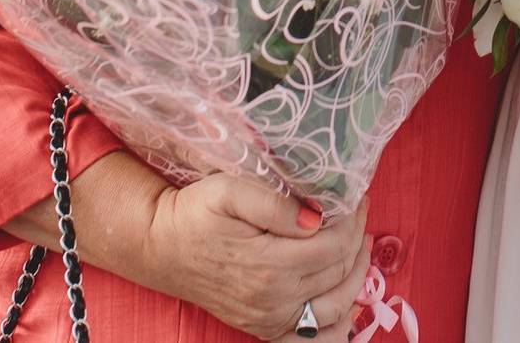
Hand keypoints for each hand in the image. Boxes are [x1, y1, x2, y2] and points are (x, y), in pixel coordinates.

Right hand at [144, 176, 369, 340]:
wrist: (160, 248)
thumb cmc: (194, 214)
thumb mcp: (229, 191)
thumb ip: (275, 203)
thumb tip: (317, 219)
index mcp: (268, 262)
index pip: (333, 245)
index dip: (353, 221)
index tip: (356, 199)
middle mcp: (272, 298)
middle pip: (338, 273)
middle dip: (357, 241)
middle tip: (359, 216)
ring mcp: (268, 318)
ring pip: (335, 308)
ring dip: (357, 279)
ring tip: (359, 249)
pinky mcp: (262, 327)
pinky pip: (310, 341)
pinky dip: (336, 328)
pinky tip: (346, 305)